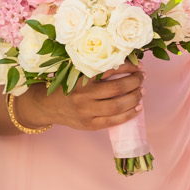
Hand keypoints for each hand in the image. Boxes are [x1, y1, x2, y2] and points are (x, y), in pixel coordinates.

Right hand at [18, 65, 142, 131]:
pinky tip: (137, 108)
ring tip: (141, 92)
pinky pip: (114, 121)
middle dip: (135, 82)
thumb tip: (130, 64)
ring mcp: (86, 112)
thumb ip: (98, 69)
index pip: (110, 69)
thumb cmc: (67, 86)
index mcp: (80, 78)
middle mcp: (83, 95)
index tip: (139, 66)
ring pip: (118, 106)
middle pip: (117, 88)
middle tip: (142, 77)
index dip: (129, 67)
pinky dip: (129, 114)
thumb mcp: (78, 73)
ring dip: (135, 98)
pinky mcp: (89, 125)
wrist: (47, 106)